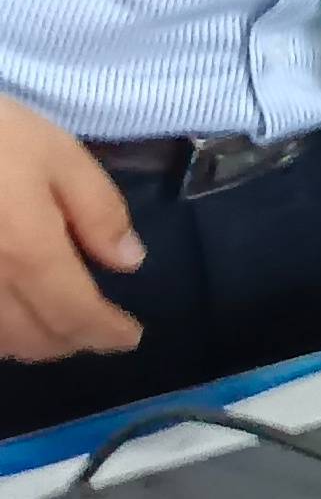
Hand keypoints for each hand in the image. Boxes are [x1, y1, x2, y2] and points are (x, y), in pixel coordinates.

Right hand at [0, 97, 142, 363]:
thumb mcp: (59, 155)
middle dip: (72, 341)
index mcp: (28, 255)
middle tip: (97, 330)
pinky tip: (7, 317)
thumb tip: (129, 262)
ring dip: (31, 344)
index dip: (107, 334)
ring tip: (56, 326)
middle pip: (33, 341)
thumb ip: (99, 210)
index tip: (129, 336)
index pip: (75, 316)